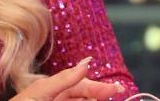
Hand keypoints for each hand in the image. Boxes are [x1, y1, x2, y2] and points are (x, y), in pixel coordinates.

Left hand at [11, 57, 125, 100]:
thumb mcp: (42, 91)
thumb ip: (64, 79)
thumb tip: (86, 63)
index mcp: (55, 89)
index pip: (83, 87)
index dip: (100, 88)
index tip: (117, 89)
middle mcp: (59, 98)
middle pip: (86, 97)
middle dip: (100, 95)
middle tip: (116, 93)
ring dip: (93, 99)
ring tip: (105, 95)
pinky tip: (93, 99)